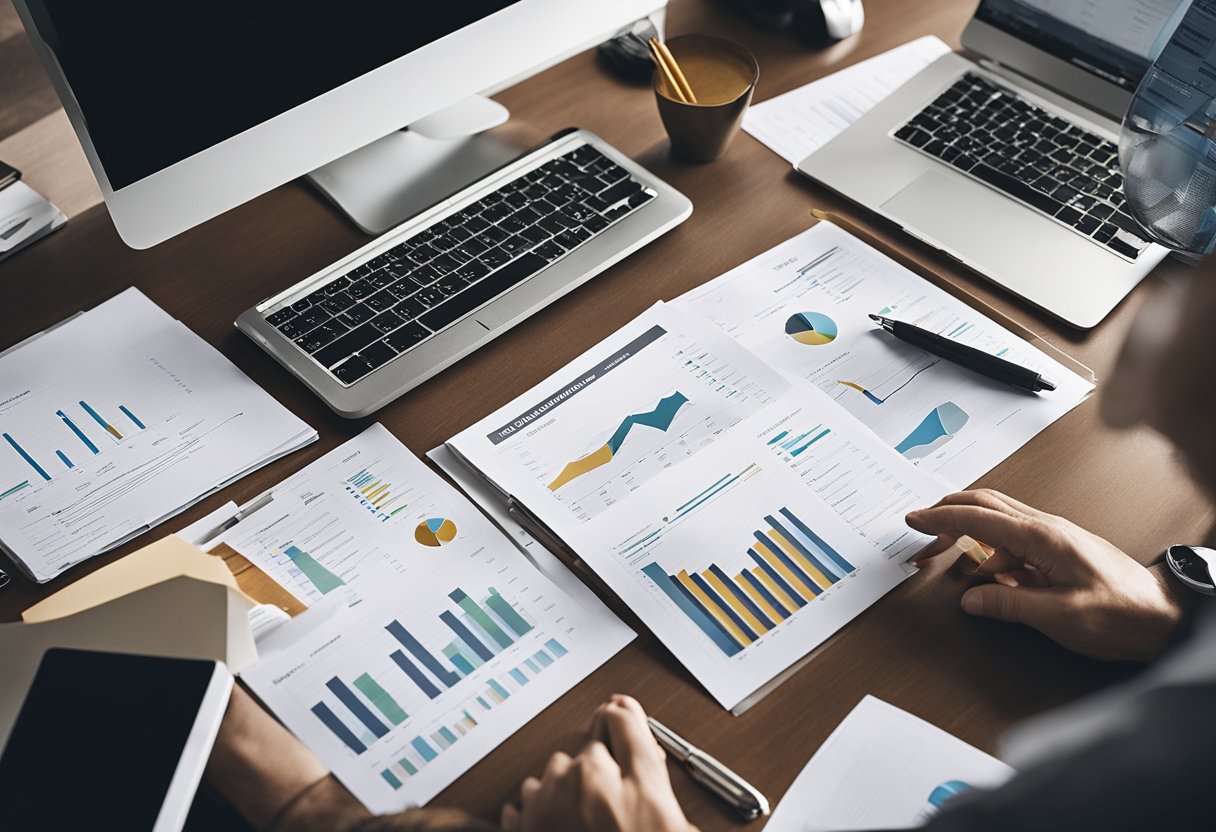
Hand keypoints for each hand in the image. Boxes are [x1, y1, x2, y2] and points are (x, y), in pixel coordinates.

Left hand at [501, 695, 696, 831]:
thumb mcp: (669, 823)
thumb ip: (656, 783)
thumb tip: (649, 761)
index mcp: (628, 778)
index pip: (625, 720)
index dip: (626, 719)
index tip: (622, 717)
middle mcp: (584, 778)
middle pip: (589, 751)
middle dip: (598, 772)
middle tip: (610, 805)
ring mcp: (548, 800)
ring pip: (553, 774)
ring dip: (564, 791)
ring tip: (581, 824)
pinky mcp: (521, 825)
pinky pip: (524, 802)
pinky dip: (536, 813)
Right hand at [907, 489, 1183, 661]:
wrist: (1165, 615)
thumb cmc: (1125, 614)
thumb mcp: (1060, 617)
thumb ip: (1009, 606)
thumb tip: (971, 598)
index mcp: (1042, 538)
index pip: (977, 518)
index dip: (940, 518)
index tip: (914, 519)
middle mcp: (1046, 528)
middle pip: (984, 504)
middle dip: (946, 513)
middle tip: (920, 529)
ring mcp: (1053, 536)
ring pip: (998, 520)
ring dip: (967, 532)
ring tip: (948, 556)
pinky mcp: (1059, 549)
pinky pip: (1014, 540)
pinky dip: (991, 552)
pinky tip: (990, 577)